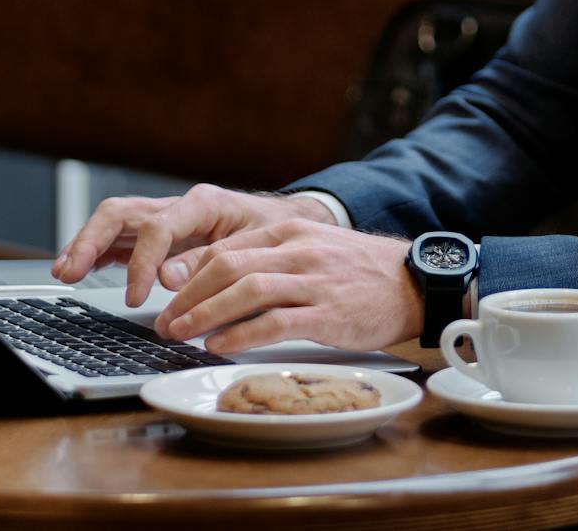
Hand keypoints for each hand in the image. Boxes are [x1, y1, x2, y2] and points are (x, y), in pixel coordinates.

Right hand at [51, 183, 334, 306]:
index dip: (143, 263)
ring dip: (84, 245)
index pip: (158, 227)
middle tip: (70, 272)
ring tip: (63, 272)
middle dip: (91, 240)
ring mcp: (164, 219)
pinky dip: (96, 253)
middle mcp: (177, 206)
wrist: (287, 225)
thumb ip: (210, 262)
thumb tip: (168, 278)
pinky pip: (119, 239)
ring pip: (114, 222)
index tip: (137, 297)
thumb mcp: (254, 248)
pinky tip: (76, 270)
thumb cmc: (275, 235)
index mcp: (203, 203)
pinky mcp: (158, 237)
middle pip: (122, 212)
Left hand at [153, 218, 423, 354]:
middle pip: (228, 266)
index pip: (226, 247)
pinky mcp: (329, 313)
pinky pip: (277, 323)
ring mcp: (315, 281)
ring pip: (247, 291)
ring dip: (206, 314)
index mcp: (291, 231)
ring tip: (181, 334)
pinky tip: (220, 346)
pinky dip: (242, 335)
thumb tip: (217, 280)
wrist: (413, 283)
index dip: (189, 274)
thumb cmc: (358, 272)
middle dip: (188, 296)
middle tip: (164, 321)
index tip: (166, 296)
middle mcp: (299, 251)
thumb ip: (270, 258)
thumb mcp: (312, 250)